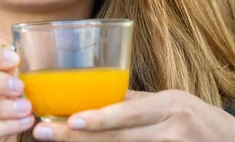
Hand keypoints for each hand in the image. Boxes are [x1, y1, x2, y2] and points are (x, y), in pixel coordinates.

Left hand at [31, 90, 234, 141]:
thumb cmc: (192, 118)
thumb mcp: (168, 103)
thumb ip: (134, 103)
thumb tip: (94, 97)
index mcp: (168, 106)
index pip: (128, 114)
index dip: (98, 119)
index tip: (67, 120)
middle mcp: (170, 129)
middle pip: (117, 139)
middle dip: (75, 138)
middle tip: (42, 133)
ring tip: (55, 141)